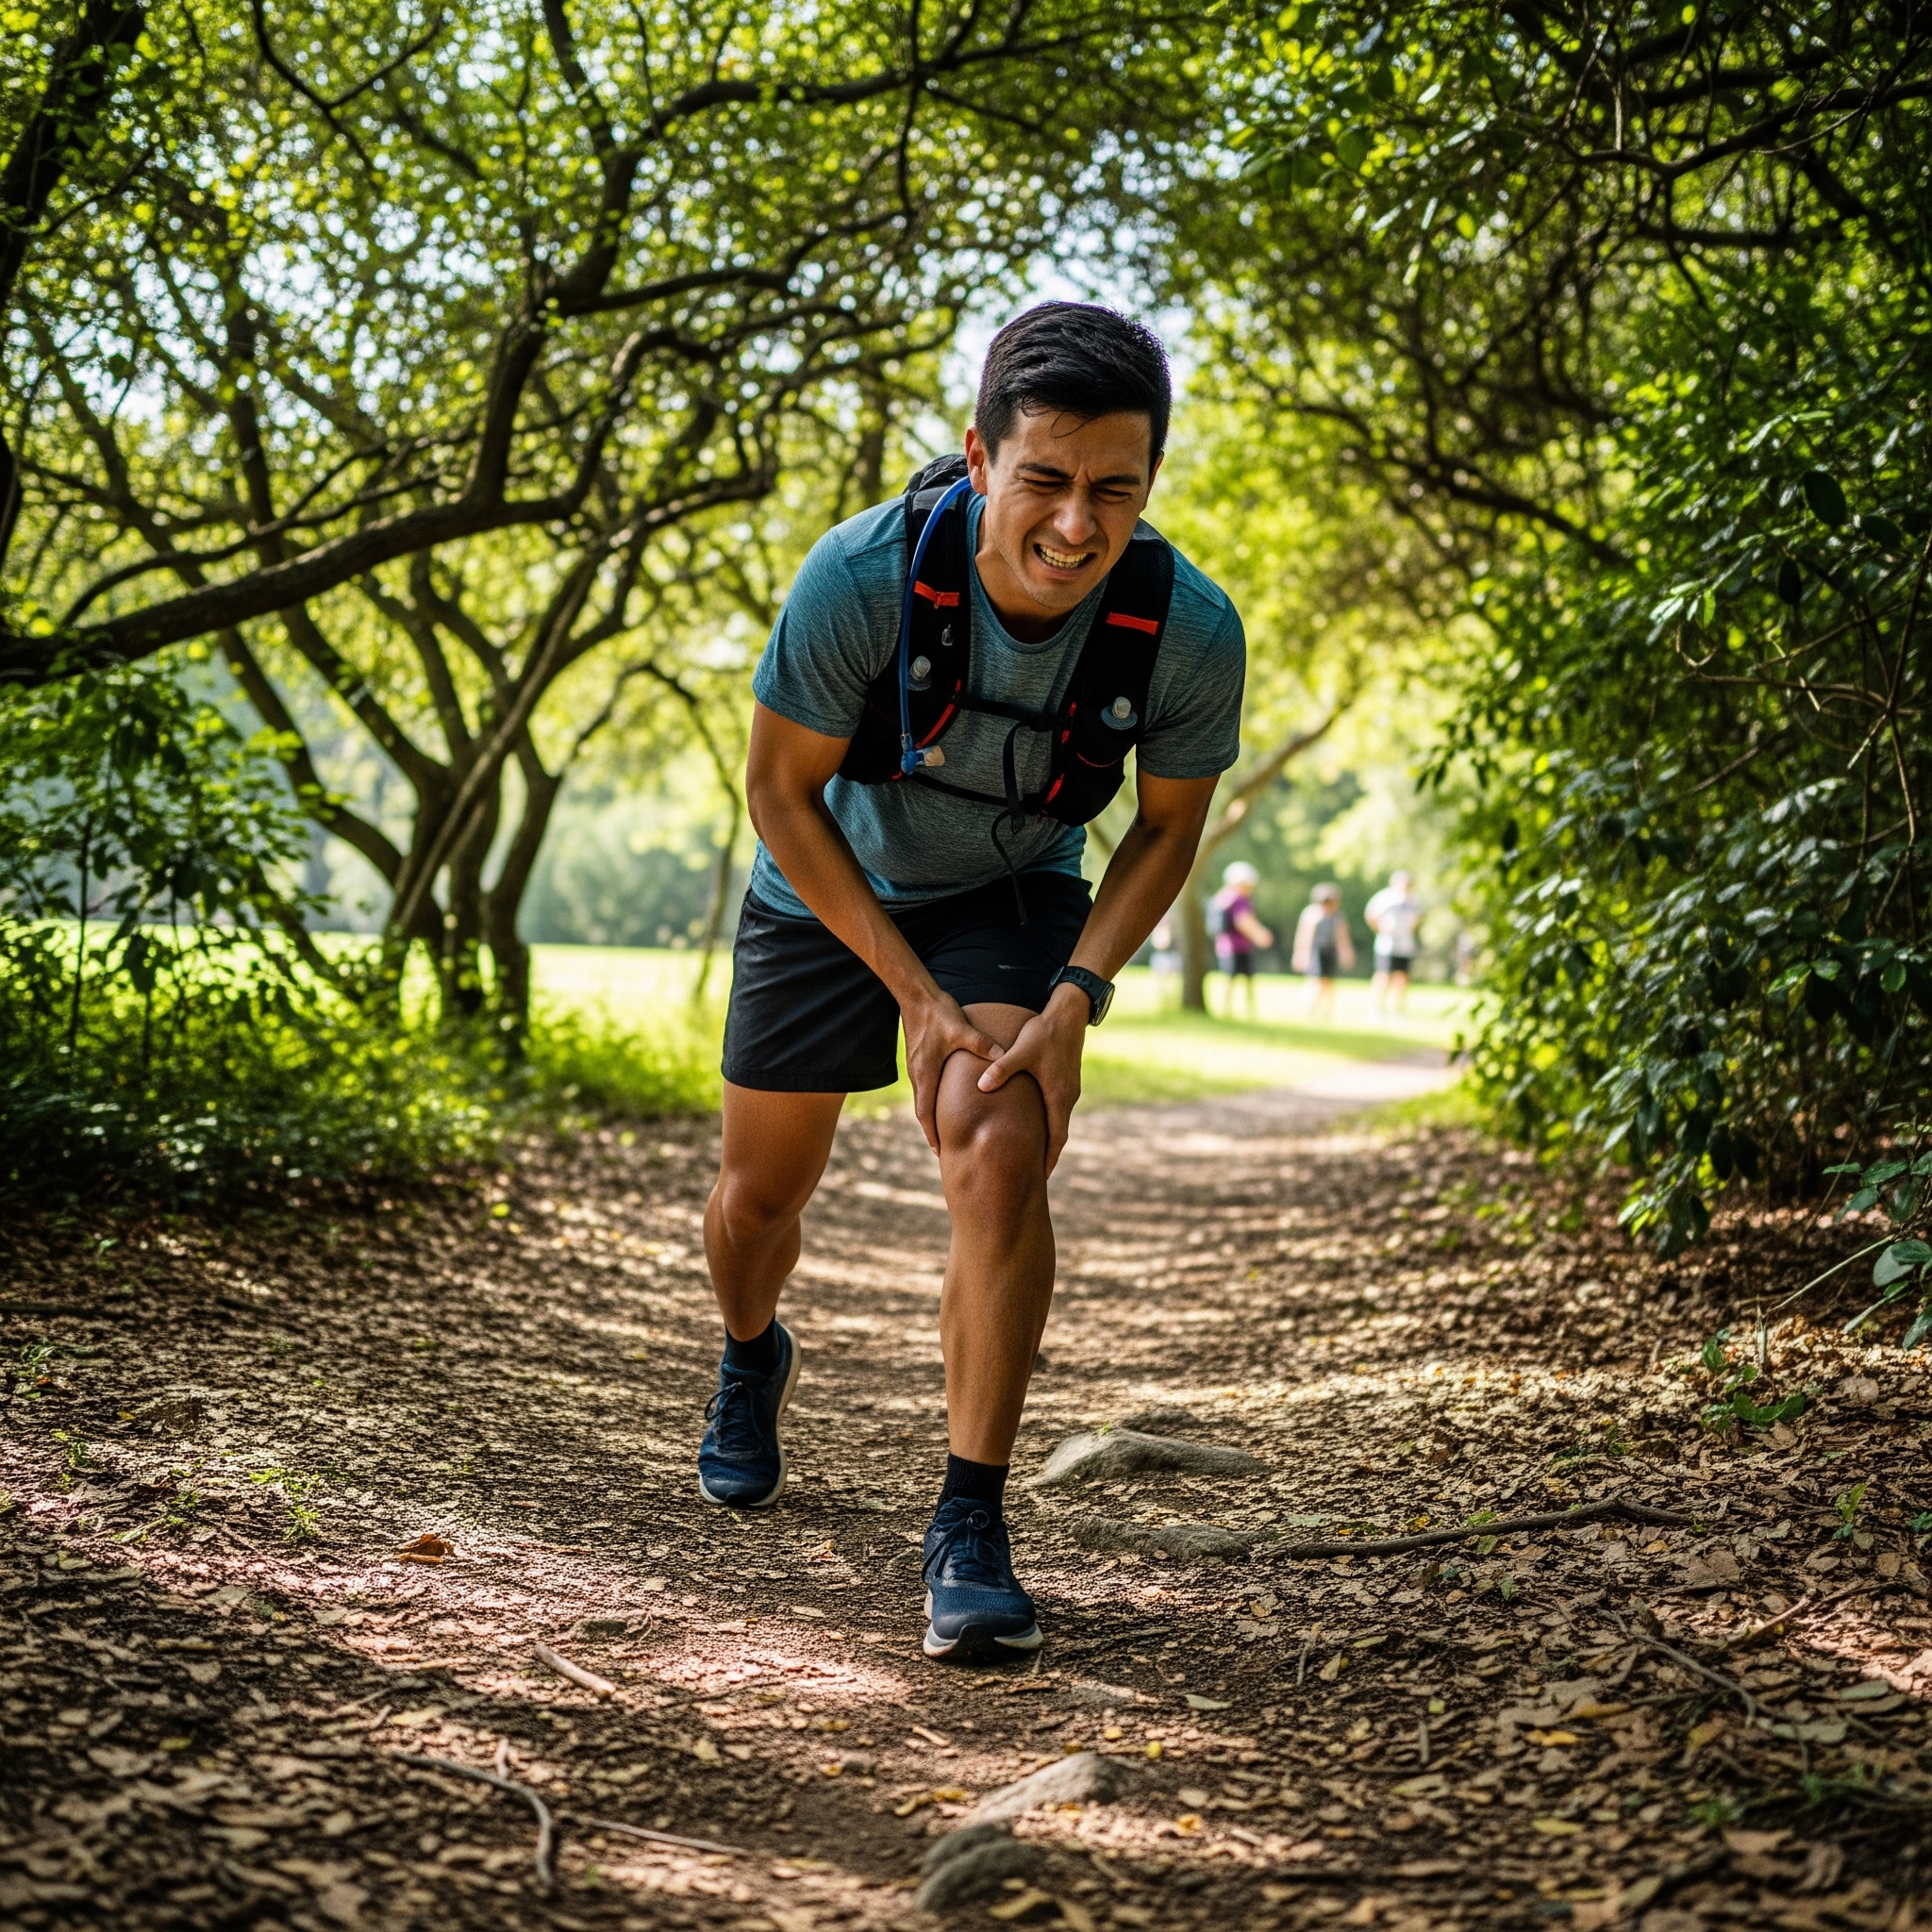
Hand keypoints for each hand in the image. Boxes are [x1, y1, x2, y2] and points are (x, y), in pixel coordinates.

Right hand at [903, 989, 1003, 1155]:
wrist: (916, 995)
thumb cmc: (937, 1014)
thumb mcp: (962, 1030)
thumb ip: (982, 1045)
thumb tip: (1002, 1058)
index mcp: (925, 1073)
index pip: (925, 1113)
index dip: (932, 1134)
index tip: (940, 1151)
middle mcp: (917, 1073)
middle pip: (923, 1111)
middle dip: (932, 1131)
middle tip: (944, 1149)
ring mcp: (916, 1065)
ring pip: (924, 1098)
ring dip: (932, 1115)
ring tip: (946, 1130)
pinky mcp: (919, 1057)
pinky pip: (926, 1085)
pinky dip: (932, 1099)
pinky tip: (945, 1099)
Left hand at [976, 985, 1086, 1174]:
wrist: (1069, 1013)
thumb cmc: (1044, 1032)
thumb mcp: (1021, 1051)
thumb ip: (1001, 1070)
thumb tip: (981, 1087)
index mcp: (1057, 1095)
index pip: (1056, 1136)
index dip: (1049, 1157)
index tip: (1042, 1176)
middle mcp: (1067, 1095)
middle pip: (1059, 1132)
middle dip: (1049, 1153)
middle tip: (1037, 1173)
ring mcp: (1069, 1087)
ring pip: (1058, 1119)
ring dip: (1050, 1136)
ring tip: (1034, 1152)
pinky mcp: (1067, 1079)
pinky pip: (1058, 1106)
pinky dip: (1050, 1120)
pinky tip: (1037, 1121)